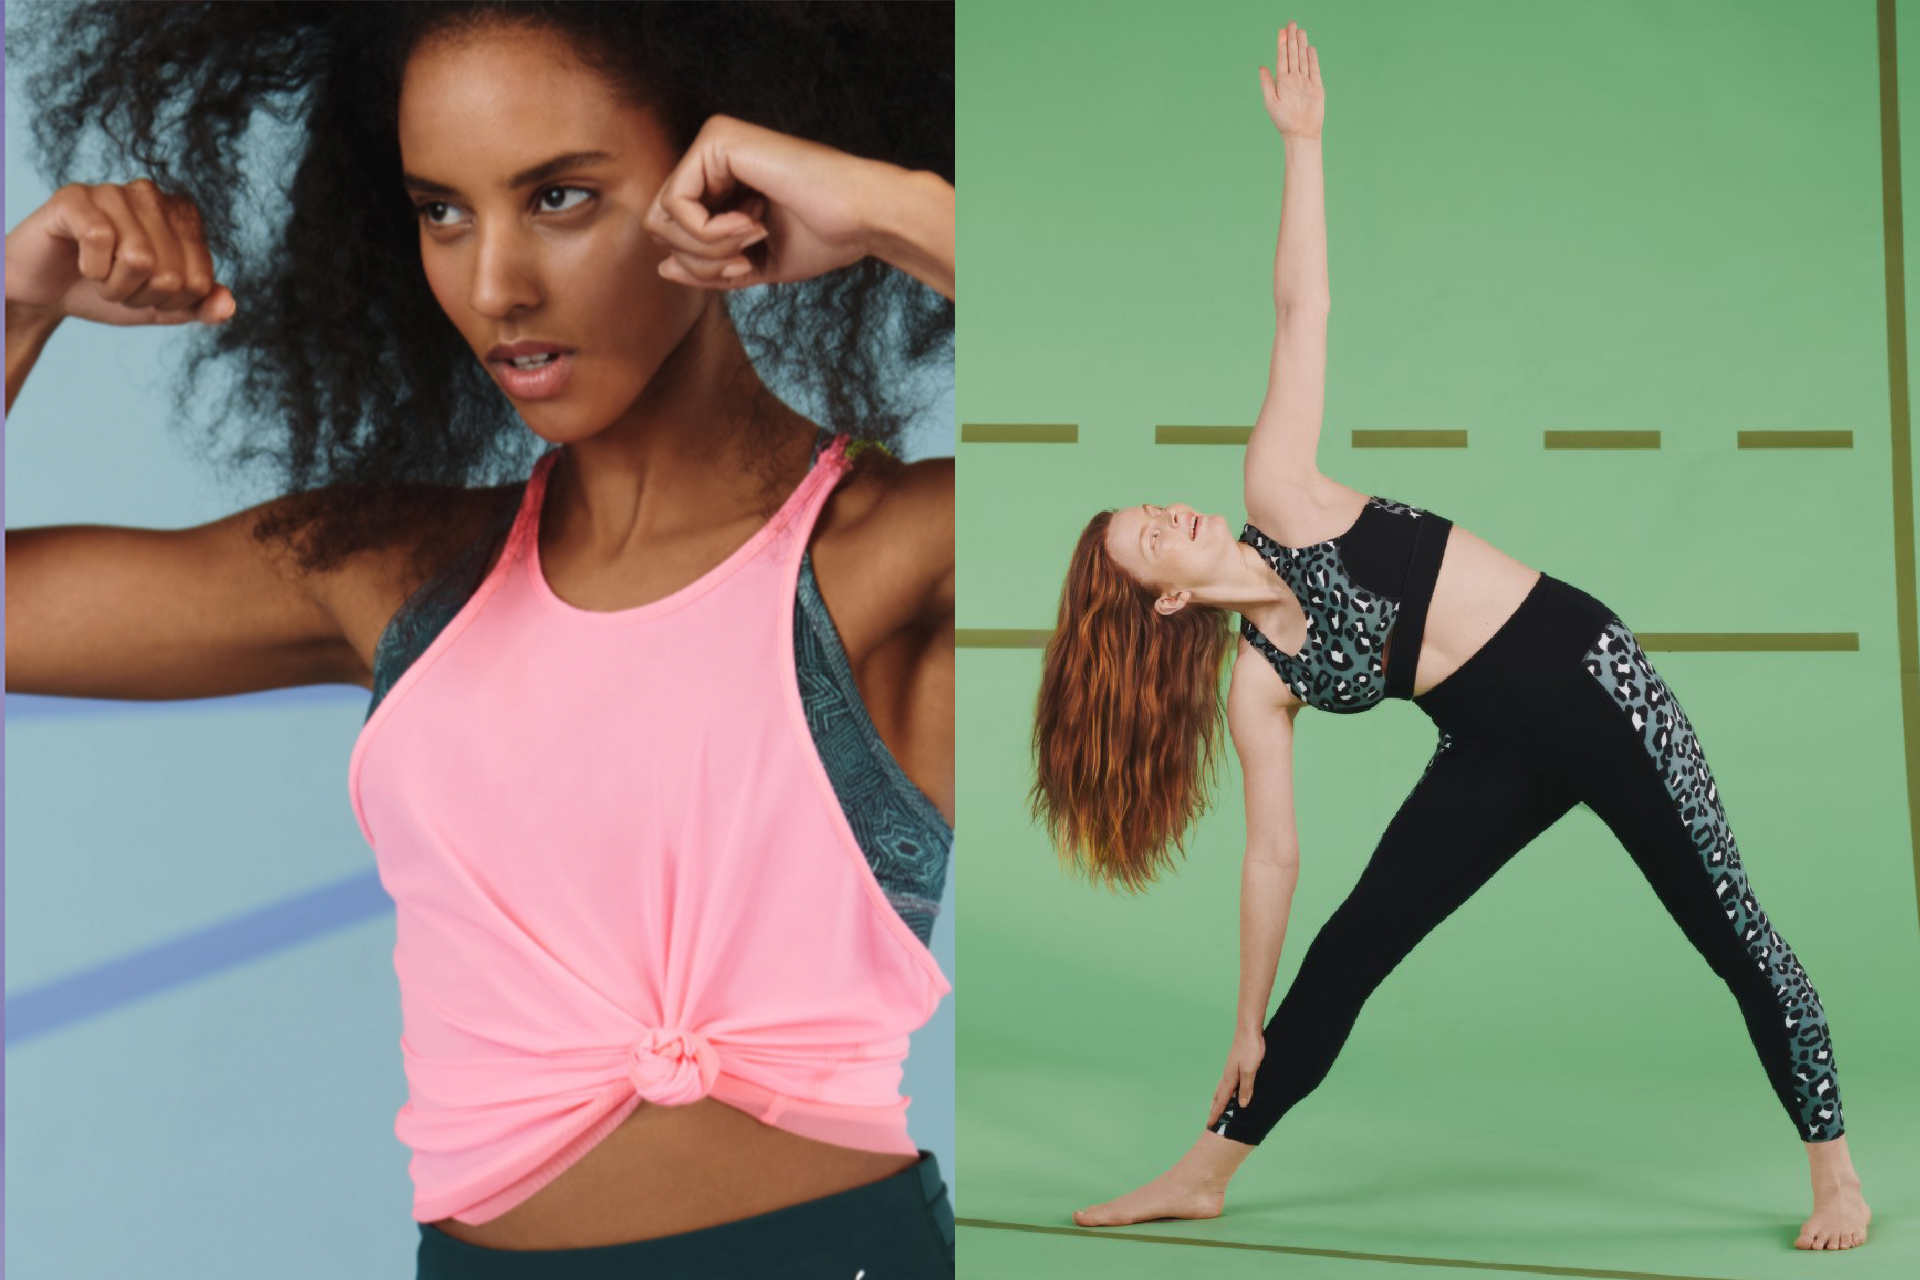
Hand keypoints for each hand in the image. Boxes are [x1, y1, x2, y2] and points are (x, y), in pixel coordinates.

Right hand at [4, 180, 234, 326]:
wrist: (48, 293)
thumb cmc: (109, 290)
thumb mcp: (163, 307)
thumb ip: (201, 307)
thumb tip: (228, 305)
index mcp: (183, 217)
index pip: (201, 279)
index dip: (172, 302)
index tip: (148, 293)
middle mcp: (153, 195)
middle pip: (171, 273)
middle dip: (142, 296)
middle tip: (118, 285)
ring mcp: (113, 191)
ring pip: (138, 259)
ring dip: (115, 286)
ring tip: (99, 274)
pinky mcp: (74, 196)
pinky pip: (100, 240)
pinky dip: (91, 268)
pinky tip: (80, 260)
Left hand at [643, 114, 895, 290]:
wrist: (861, 216)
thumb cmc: (823, 237)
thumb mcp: (753, 263)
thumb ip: (708, 267)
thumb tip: (660, 269)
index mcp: (721, 179)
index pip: (673, 233)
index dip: (702, 267)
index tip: (745, 269)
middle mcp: (711, 154)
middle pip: (659, 225)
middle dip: (698, 261)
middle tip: (744, 262)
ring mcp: (713, 142)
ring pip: (661, 216)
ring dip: (706, 249)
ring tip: (752, 239)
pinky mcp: (716, 139)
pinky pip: (675, 204)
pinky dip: (709, 232)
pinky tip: (752, 224)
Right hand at [1206, 1027, 1265, 1128]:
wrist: (1248, 1029)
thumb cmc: (1250, 1049)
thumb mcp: (1250, 1070)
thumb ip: (1246, 1087)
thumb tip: (1242, 1105)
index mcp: (1230, 1078)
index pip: (1222, 1100)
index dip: (1217, 1113)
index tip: (1210, 1124)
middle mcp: (1228, 1074)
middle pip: (1219, 1095)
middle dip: (1215, 1107)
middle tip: (1211, 1119)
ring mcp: (1231, 1068)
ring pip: (1223, 1088)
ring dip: (1220, 1099)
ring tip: (1218, 1106)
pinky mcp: (1236, 1063)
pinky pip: (1229, 1081)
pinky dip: (1227, 1090)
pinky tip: (1232, 1088)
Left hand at [1259, 21, 1324, 139]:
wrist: (1301, 134)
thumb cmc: (1283, 122)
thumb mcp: (1271, 102)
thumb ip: (1267, 83)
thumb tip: (1261, 66)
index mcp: (1281, 82)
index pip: (1282, 59)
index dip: (1281, 44)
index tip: (1281, 31)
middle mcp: (1293, 80)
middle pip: (1293, 55)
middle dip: (1291, 39)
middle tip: (1291, 23)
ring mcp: (1305, 82)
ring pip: (1303, 59)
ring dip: (1302, 45)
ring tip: (1300, 31)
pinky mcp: (1316, 87)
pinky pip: (1314, 70)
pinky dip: (1312, 59)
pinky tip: (1309, 49)